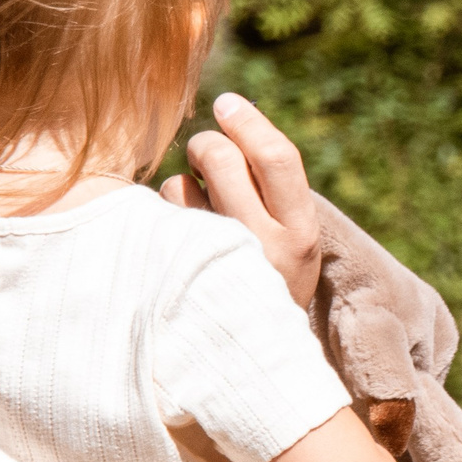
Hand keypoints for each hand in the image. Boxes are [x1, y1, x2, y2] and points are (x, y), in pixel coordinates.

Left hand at [166, 93, 321, 308]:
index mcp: (302, 235)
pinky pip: (158, 214)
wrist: (252, 359)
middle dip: (208, 144)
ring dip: (185, 182)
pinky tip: (180, 237)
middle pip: (223, 160)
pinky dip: (165, 213)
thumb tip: (232, 112)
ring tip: (200, 210)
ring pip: (182, 183)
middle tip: (207, 155)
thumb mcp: (292, 238)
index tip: (228, 103)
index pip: (278, 159)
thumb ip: (272, 188)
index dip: (249, 122)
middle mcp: (265, 251)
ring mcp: (216, 264)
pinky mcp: (174, 274)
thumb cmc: (271, 277)